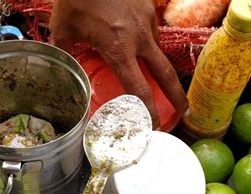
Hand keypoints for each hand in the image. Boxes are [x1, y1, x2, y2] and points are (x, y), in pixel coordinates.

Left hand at [50, 0, 187, 128]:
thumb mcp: (64, 27)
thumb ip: (66, 50)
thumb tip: (64, 64)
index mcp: (118, 49)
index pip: (139, 89)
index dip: (148, 110)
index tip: (154, 124)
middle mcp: (139, 38)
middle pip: (166, 74)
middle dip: (178, 95)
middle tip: (186, 110)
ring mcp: (148, 21)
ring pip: (156, 49)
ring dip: (154, 61)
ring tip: (144, 64)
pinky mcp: (150, 7)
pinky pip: (151, 29)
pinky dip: (144, 38)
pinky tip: (131, 32)